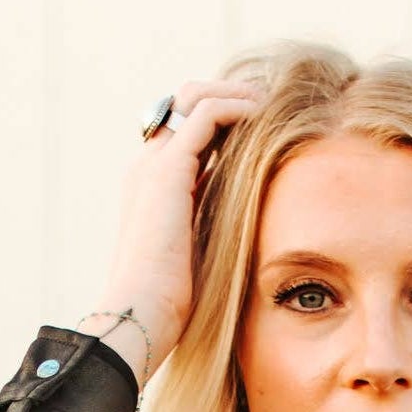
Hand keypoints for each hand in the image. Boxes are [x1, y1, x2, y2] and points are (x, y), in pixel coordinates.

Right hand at [94, 79, 254, 379]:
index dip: (223, 122)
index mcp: (151, 187)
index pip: (186, 133)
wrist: (139, 316)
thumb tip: (246, 211)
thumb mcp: (199, 254)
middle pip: (187, 104)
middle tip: (269, 108)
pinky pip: (206, 113)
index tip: (261, 128)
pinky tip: (265, 120)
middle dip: (230, 98)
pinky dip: (238, 108)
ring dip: (238, 96)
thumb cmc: (169, 305)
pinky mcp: (168, 168)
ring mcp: (154, 164)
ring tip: (272, 107)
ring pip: (195, 98)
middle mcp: (148, 167)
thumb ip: (213, 223)